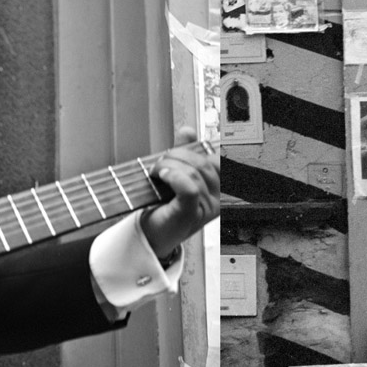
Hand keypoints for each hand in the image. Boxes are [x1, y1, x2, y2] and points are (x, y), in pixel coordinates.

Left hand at [139, 127, 219, 262]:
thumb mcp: (175, 176)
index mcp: (218, 189)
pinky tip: (162, 176)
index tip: (181, 150)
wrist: (149, 235)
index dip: (198, 149)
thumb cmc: (162, 209)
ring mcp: (205, 209)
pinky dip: (173, 176)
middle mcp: (217, 199)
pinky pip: (189, 188)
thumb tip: (188, 131)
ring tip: (156, 172)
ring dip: (169, 165)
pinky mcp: (191, 214)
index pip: (217, 159)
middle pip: (204, 163)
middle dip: (177, 155)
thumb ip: (183, 154)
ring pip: (194, 173)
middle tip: (160, 163)